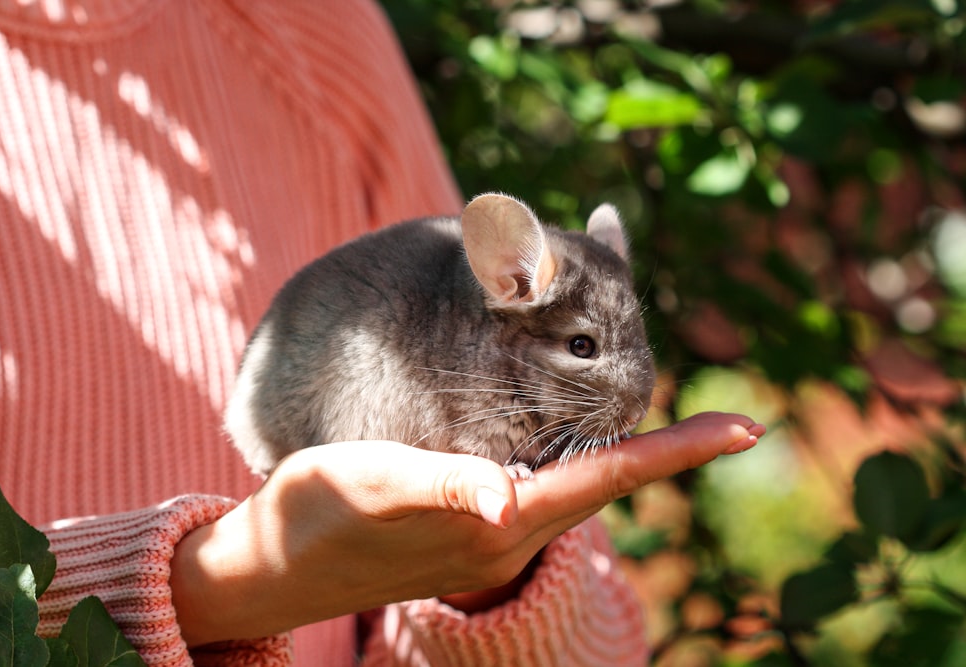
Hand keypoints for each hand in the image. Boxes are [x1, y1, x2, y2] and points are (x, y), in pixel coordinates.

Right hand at [169, 411, 763, 645]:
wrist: (277, 564)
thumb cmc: (317, 515)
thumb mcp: (372, 487)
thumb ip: (440, 490)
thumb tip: (501, 497)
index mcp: (496, 521)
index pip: (606, 478)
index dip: (675, 451)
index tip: (745, 427)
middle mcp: (507, 533)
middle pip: (607, 483)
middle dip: (667, 450)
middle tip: (727, 419)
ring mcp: (491, 536)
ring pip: (578, 488)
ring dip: (624, 454)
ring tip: (665, 418)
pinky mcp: (470, 527)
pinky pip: (544, 489)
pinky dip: (577, 460)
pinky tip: (575, 438)